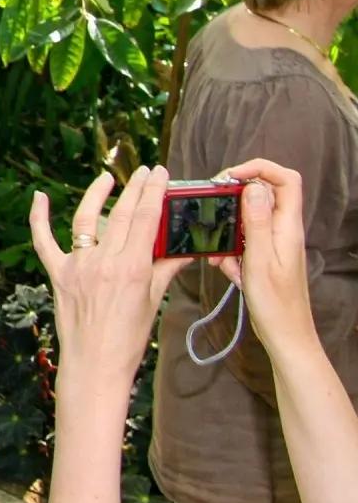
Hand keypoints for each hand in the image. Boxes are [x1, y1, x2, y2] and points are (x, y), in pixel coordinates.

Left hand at [29, 166, 189, 380]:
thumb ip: (166, 269)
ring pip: (86, 220)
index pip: (146, 219)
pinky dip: (38, 218)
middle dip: (134, 189)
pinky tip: (38, 197)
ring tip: (107, 177)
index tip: (159, 174)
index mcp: (133, 268)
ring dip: (96, 194)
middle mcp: (103, 262)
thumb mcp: (154, 301)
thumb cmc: (128, 338)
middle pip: (120, 215)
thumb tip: (185, 247)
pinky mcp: (56, 274)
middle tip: (143, 171)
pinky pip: (44, 241)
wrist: (94, 364)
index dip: (153, 192)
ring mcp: (77, 266)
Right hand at [217, 160, 319, 356]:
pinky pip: (244, 241)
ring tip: (218, 253)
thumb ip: (257, 221)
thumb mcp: (259, 260)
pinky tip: (227, 269)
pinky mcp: (265, 255)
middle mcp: (284, 230)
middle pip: (263, 194)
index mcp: (288, 226)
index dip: (259, 168)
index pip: (286, 179)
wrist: (285, 334)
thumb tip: (253, 186)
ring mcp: (275, 243)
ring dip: (229, 231)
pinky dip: (230, 250)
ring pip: (249, 219)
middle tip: (214, 209)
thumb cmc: (275, 303)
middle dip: (234, 200)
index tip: (229, 177)